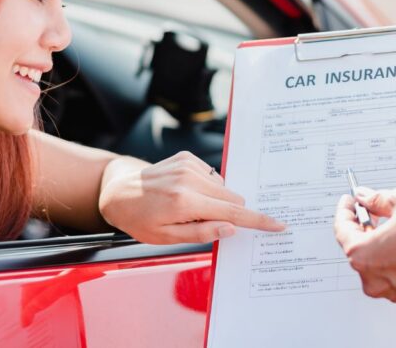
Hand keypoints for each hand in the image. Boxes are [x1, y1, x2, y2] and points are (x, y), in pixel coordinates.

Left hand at [98, 151, 284, 244]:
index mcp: (184, 202)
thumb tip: (231, 229)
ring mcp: (187, 165)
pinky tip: (186, 192)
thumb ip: (201, 233)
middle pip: (232, 198)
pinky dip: (206, 187)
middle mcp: (188, 179)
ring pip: (223, 187)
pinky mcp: (186, 157)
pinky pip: (211, 176)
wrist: (117, 191)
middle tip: (203, 221)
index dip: (257, 220)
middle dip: (228, 212)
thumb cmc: (139, 219)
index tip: (277, 224)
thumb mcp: (166, 238)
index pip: (231, 212)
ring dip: (215, 200)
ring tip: (188, 207)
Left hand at [333, 185, 395, 302]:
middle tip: (370, 210)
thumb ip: (377, 200)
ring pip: (377, 264)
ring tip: (392, 224)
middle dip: (363, 227)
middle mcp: (373, 278)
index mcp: (362, 255)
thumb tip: (367, 197)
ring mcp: (393, 289)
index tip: (349, 202)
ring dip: (380, 244)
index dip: (345, 212)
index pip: (342, 231)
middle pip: (358, 249)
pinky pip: (395, 274)